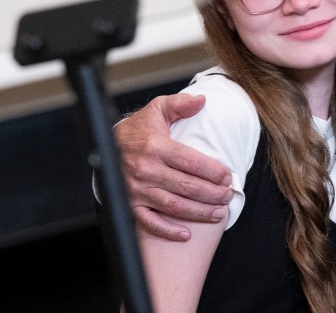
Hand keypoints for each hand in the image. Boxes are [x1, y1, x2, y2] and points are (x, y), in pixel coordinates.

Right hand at [116, 93, 233, 240]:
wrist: (106, 145)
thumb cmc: (139, 128)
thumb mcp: (158, 109)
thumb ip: (181, 104)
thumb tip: (202, 101)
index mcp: (156, 146)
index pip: (191, 162)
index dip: (213, 171)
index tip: (228, 176)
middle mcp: (146, 170)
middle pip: (187, 187)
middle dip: (213, 194)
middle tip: (228, 196)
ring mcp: (137, 190)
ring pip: (174, 206)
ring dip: (200, 212)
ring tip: (219, 213)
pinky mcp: (130, 204)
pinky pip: (150, 222)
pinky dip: (168, 231)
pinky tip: (186, 234)